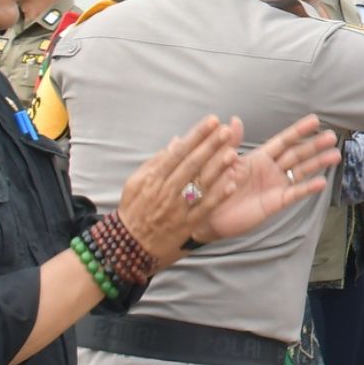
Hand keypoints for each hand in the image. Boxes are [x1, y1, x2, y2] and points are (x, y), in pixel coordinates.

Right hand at [117, 116, 242, 258]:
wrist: (130, 244)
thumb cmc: (135, 208)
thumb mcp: (136, 182)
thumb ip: (156, 162)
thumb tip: (176, 142)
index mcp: (153, 178)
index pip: (178, 151)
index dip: (196, 135)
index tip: (212, 121)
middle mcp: (166, 191)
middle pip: (191, 164)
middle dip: (209, 146)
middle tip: (226, 130)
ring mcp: (177, 208)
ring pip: (199, 185)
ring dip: (217, 168)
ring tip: (233, 152)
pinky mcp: (187, 224)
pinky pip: (205, 209)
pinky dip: (218, 196)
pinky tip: (232, 184)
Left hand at [191, 116, 340, 244]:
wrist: (205, 214)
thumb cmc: (211, 186)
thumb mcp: (221, 161)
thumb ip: (230, 142)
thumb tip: (233, 119)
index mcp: (259, 158)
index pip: (284, 141)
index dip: (299, 131)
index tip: (315, 120)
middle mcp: (271, 170)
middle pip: (297, 154)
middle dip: (314, 145)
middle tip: (332, 136)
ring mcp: (275, 186)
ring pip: (301, 171)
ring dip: (318, 163)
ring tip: (336, 155)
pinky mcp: (275, 203)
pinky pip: (294, 194)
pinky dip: (307, 188)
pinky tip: (322, 182)